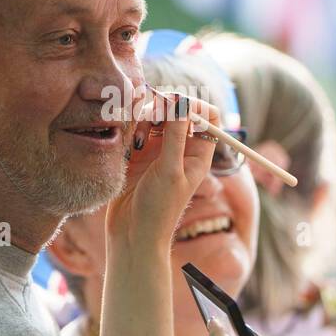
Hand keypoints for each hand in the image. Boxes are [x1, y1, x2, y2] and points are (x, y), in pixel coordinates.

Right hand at [105, 90, 221, 251]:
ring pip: (155, 117)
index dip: (196, 105)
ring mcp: (158, 150)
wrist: (131, 233)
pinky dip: (132, 129)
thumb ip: (175, 135)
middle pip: (178, 111)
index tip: (178, 105)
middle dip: (164, 109)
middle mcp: (180, 149)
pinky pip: (136, 129)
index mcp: (198, 153)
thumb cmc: (158, 209)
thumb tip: (182, 102)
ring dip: (144, 118)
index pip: (208, 116)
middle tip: (150, 116)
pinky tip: (128, 144)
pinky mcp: (137, 154)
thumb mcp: (170, 170)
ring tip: (136, 139)